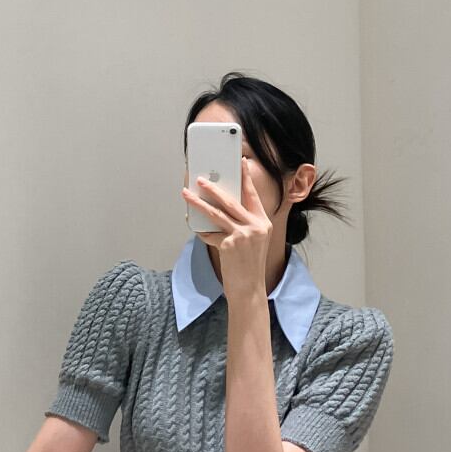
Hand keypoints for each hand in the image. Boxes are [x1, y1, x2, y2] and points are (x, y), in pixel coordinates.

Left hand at [181, 158, 271, 299]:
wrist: (249, 288)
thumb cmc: (249, 264)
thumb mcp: (253, 240)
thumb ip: (243, 223)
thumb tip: (221, 207)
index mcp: (263, 222)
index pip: (252, 195)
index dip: (246, 178)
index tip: (240, 163)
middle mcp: (255, 226)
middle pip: (231, 201)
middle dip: (213, 188)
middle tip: (200, 179)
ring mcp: (243, 235)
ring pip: (216, 214)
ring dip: (199, 203)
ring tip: (187, 194)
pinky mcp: (230, 245)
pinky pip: (210, 234)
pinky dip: (201, 231)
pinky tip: (193, 227)